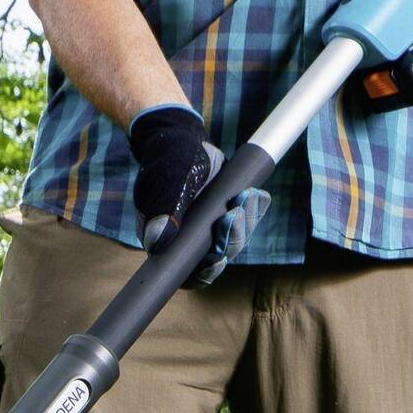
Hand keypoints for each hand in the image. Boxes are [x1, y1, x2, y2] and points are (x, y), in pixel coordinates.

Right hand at [126, 103, 265, 279]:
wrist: (179, 139)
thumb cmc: (166, 160)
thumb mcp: (164, 181)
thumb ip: (162, 209)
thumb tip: (157, 242)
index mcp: (168, 241)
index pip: (188, 272)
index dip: (206, 271)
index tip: (217, 258)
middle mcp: (190, 241)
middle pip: (218, 258)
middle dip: (231, 240)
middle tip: (234, 213)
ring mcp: (211, 228)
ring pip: (235, 240)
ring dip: (245, 223)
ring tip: (247, 197)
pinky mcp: (228, 212)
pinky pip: (246, 220)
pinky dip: (253, 209)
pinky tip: (255, 195)